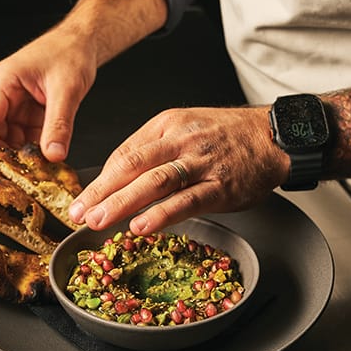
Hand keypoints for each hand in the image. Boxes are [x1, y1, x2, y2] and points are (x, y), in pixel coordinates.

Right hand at [0, 0, 167, 162]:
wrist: (86, 41)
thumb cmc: (72, 50)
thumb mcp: (67, 89)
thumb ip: (59, 123)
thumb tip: (53, 154)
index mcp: (4, 80)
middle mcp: (6, 92)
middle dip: (4, 155)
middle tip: (17, 179)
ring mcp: (18, 102)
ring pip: (10, 136)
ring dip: (21, 155)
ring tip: (34, 174)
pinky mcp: (31, 109)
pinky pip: (27, 134)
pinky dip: (35, 148)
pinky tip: (45, 162)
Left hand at [68, 105, 290, 233]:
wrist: (271, 136)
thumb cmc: (226, 135)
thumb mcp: (185, 128)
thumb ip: (154, 149)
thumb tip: (119, 176)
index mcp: (168, 124)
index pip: (126, 153)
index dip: (101, 179)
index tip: (82, 200)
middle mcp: (181, 140)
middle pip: (134, 166)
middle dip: (102, 192)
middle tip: (80, 212)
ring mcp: (201, 163)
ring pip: (155, 182)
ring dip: (123, 202)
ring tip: (100, 220)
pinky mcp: (220, 186)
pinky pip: (187, 200)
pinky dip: (162, 214)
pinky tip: (143, 226)